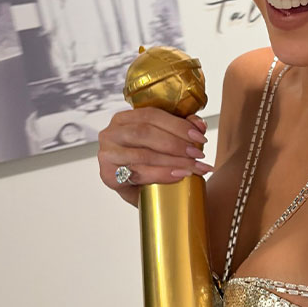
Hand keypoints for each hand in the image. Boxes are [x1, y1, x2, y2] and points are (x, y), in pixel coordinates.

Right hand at [97, 107, 213, 196]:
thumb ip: (180, 129)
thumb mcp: (163, 143)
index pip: (152, 115)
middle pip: (146, 133)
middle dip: (177, 143)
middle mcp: (111, 133)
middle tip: (198, 154)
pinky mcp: (108, 175)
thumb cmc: (149, 163)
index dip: (178, 125)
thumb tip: (199, 124)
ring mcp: (107, 154)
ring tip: (193, 167)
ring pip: (144, 154)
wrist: (137, 191)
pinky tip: (178, 176)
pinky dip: (161, 174)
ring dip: (173, 161)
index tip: (200, 137)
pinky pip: (138, 173)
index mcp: (124, 118)